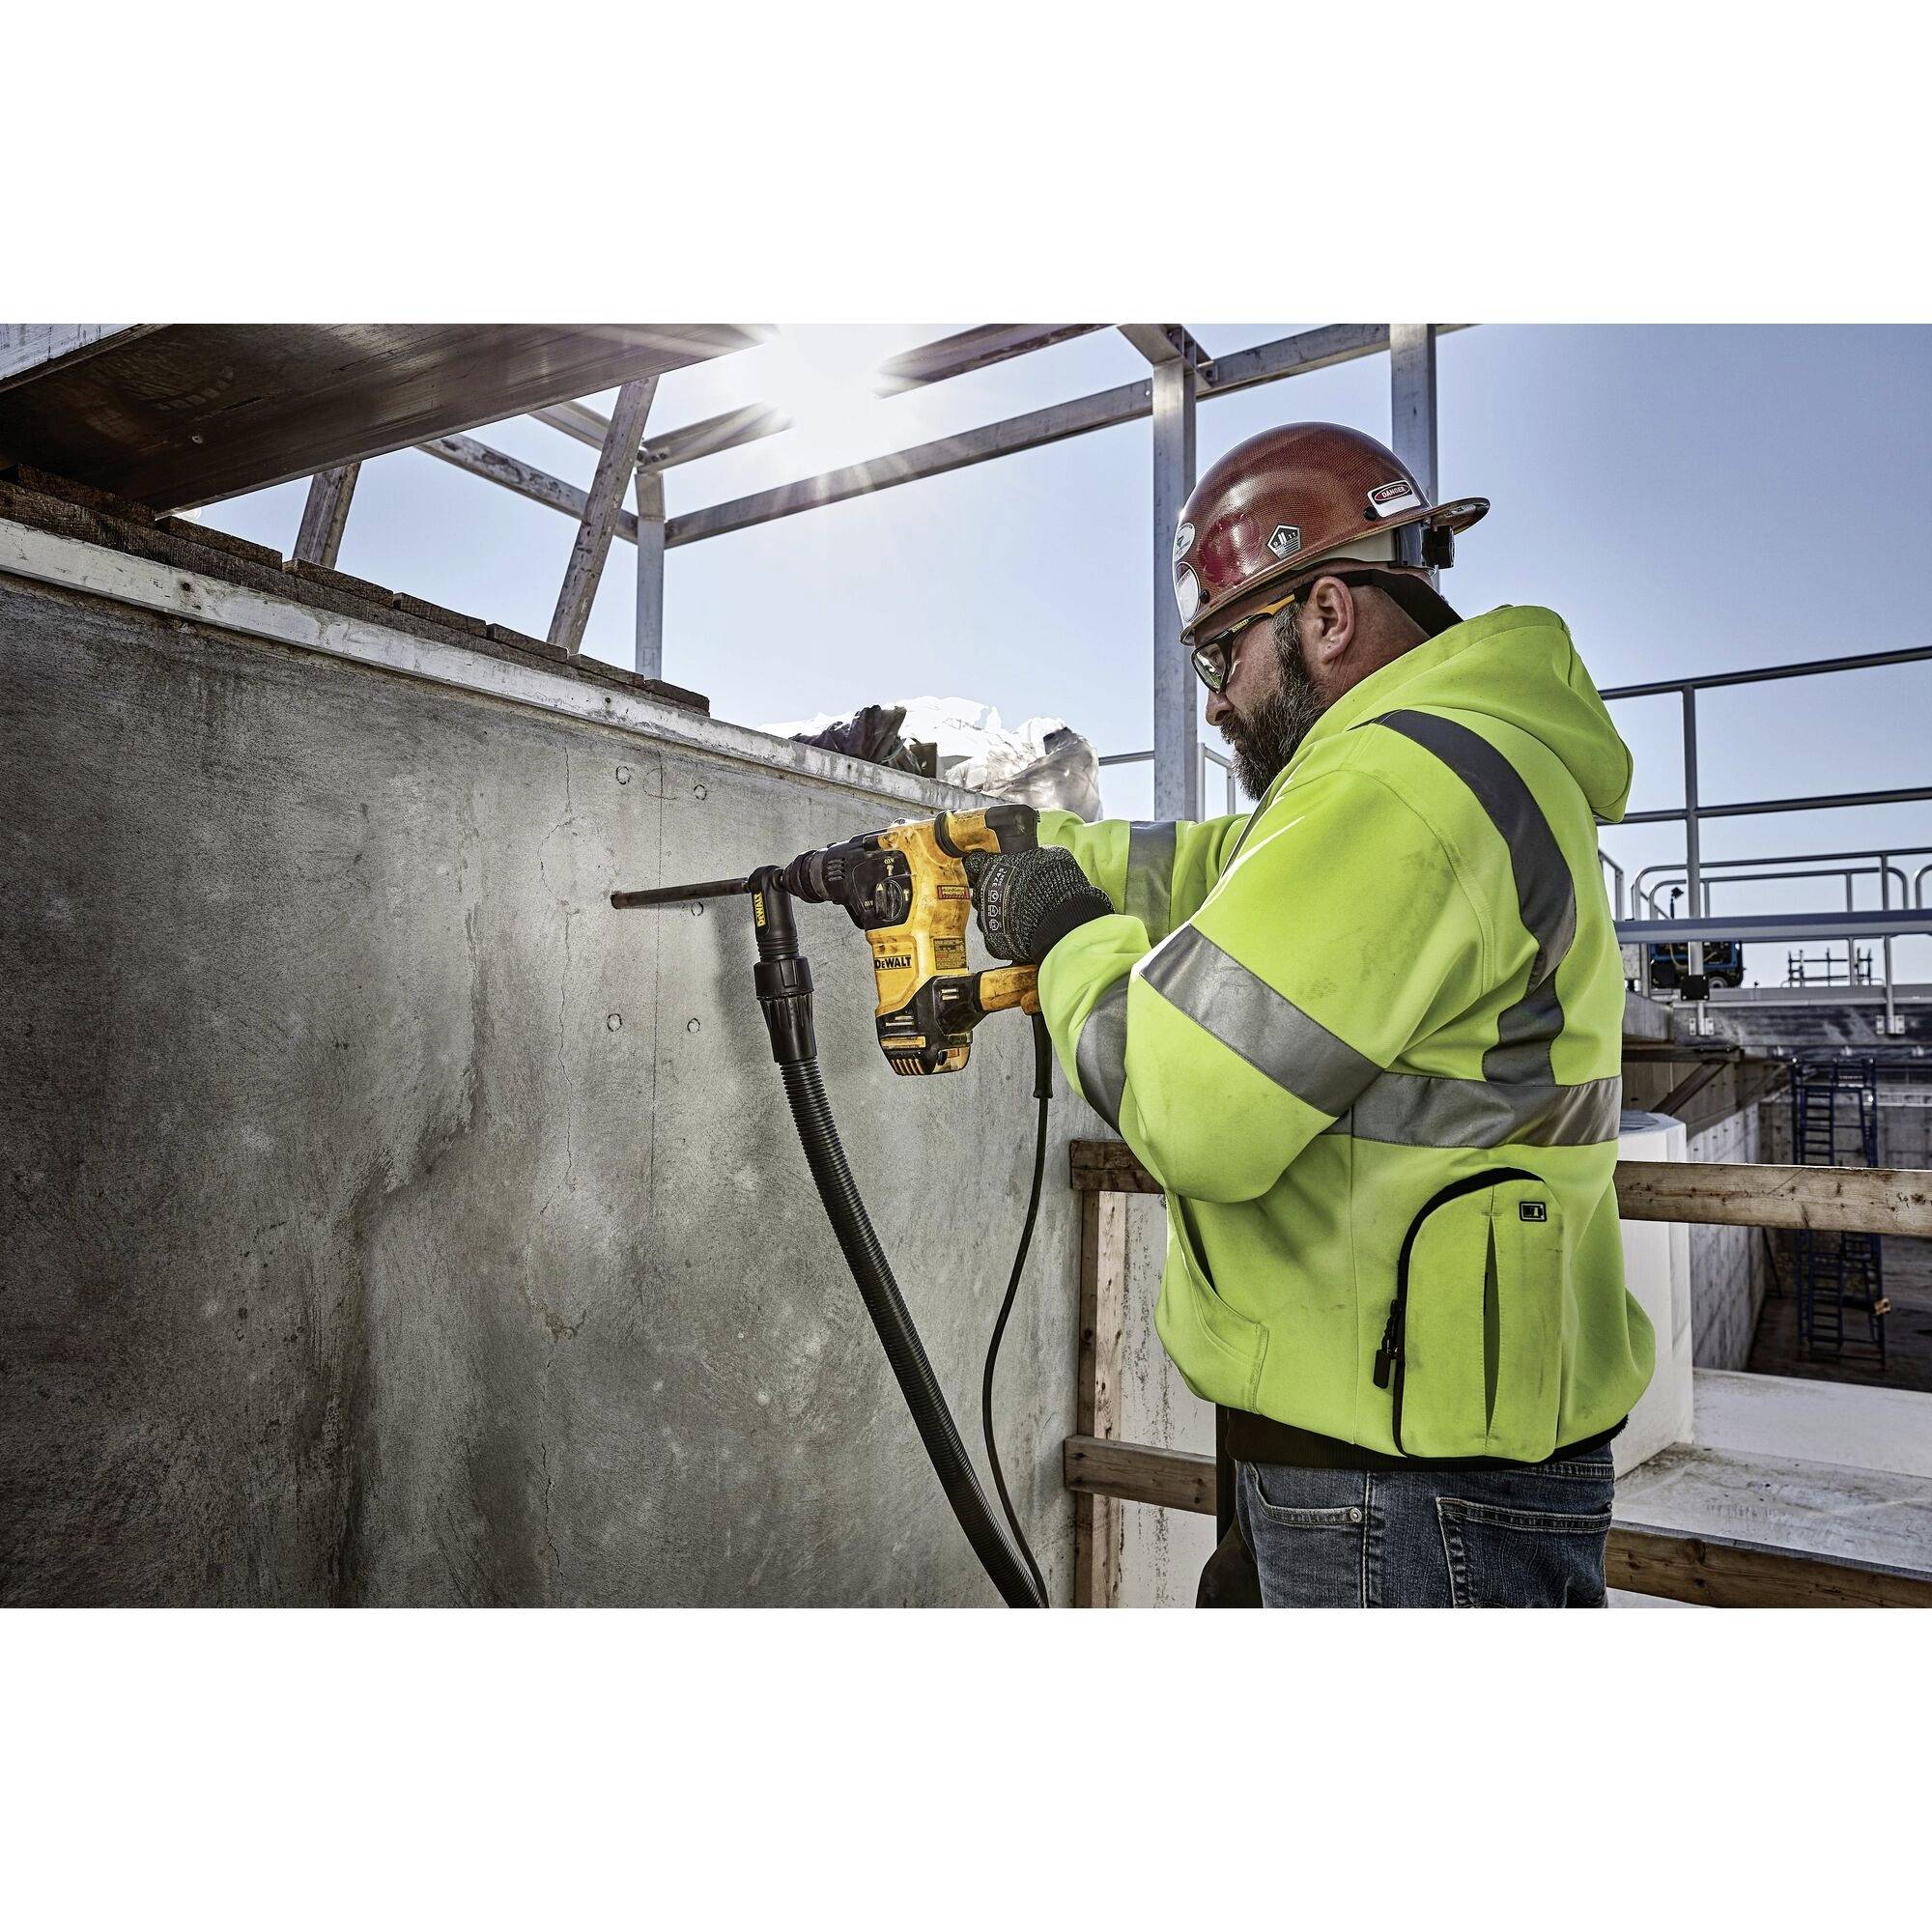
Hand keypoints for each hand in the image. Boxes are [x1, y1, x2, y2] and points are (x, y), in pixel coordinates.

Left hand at [964, 847, 1114, 963]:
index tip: (990, 869)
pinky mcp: (995, 943)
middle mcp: (983, 894)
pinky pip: (996, 938)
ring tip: (1022, 916)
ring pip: (986, 916)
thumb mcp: (1051, 855)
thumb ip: (1034, 856)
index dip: (983, 866)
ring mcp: (986, 920)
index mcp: (992, 868)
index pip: (974, 864)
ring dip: (1000, 915)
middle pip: (980, 891)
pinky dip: (1007, 936)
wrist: (1064, 919)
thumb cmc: (1058, 883)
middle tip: (1014, 894)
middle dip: (993, 892)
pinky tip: (1022, 933)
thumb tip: (1036, 857)